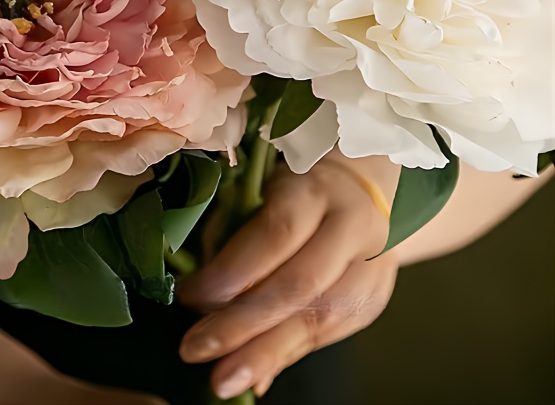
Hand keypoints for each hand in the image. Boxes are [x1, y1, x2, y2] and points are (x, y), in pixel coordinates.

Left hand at [177, 151, 400, 399]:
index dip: (229, 270)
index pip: (274, 235)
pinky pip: (330, 334)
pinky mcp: (376, 297)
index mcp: (315, 191)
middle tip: (196, 349)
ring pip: (318, 319)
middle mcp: (351, 227)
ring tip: (224, 378)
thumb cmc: (298, 186)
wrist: (364, 186)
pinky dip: (287, 354)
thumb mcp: (265, 187)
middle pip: (297, 285)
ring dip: (265, 354)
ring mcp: (371, 266)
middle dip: (241, 325)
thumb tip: (201, 297)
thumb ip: (236, 233)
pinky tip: (256, 370)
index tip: (189, 294)